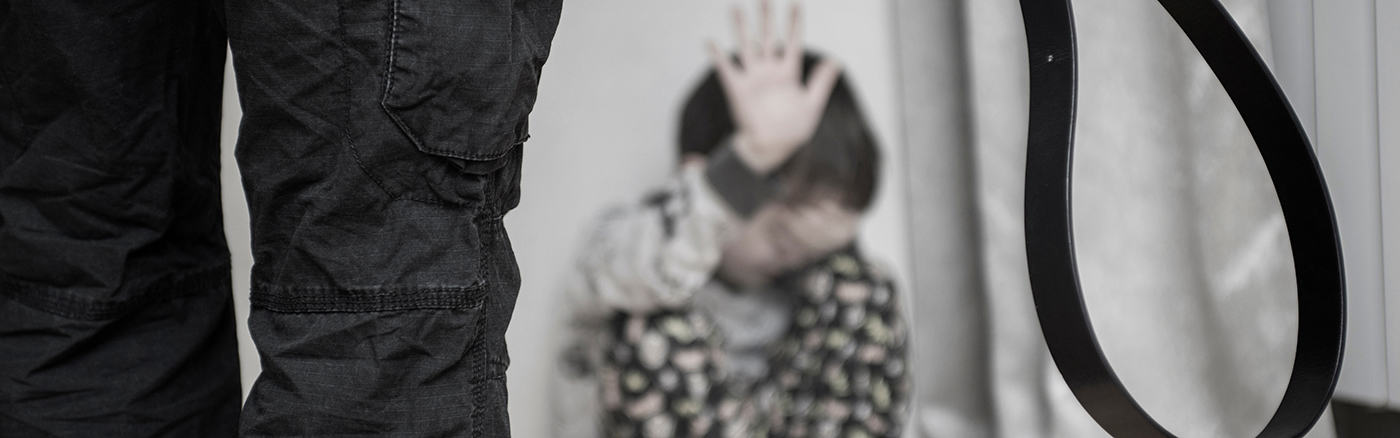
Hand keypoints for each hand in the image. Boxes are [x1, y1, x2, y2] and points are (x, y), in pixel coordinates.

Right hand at [707, 0, 840, 174]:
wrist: (772, 147)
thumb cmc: (793, 130)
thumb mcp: (812, 104)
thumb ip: (822, 82)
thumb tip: (835, 60)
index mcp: (788, 73)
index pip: (793, 43)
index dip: (795, 24)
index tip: (796, 4)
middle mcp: (770, 71)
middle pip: (768, 39)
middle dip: (767, 19)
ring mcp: (753, 78)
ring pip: (747, 47)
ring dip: (741, 29)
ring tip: (736, 9)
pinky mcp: (738, 89)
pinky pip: (726, 69)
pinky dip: (718, 56)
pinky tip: (710, 42)